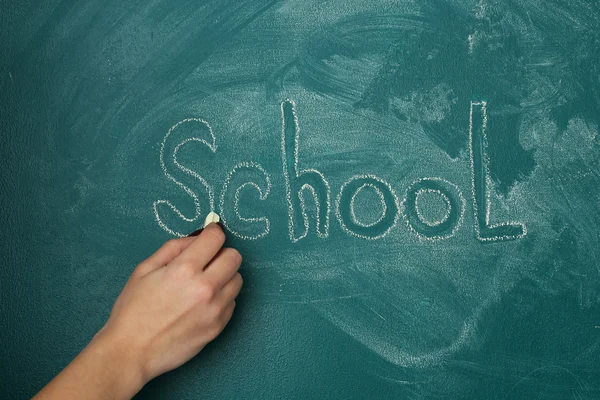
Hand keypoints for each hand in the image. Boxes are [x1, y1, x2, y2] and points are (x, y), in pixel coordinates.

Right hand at [96, 223, 242, 385]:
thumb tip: (197, 237)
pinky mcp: (218, 327)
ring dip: (224, 277)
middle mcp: (205, 288)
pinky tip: (203, 304)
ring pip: (237, 280)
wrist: (131, 352)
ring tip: (204, 284)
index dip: (213, 232)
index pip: (217, 238)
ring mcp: (215, 309)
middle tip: (207, 261)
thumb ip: (174, 248)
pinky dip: (222, 298)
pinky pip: (232, 302)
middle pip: (234, 257)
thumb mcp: (144, 270)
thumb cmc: (133, 310)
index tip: (210, 235)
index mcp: (184, 270)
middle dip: (222, 254)